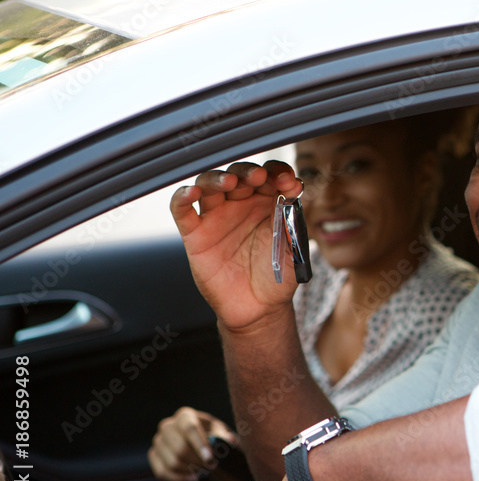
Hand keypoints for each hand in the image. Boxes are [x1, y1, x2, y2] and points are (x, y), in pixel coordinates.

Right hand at [148, 406, 239, 480]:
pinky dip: (178, 479)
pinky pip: (162, 472)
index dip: (200, 445)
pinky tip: (192, 478)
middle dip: (197, 462)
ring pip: (172, 462)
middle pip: (180, 448)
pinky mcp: (153, 455)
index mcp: (185, 415)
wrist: (199, 441)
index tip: (211, 459)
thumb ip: (224, 437)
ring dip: (190, 471)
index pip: (190, 428)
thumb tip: (229, 441)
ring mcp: (158, 440)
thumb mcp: (220, 432)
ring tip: (203, 472)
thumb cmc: (212, 434)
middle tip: (211, 468)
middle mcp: (167, 425)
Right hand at [170, 161, 303, 331]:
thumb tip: (295, 189)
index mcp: (266, 203)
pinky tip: (191, 192)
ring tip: (231, 181)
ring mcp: (216, 217)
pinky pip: (182, 211)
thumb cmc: (277, 275)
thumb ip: (292, 218)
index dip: (277, 172)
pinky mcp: (195, 234)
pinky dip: (182, 197)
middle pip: (239, 175)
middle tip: (260, 177)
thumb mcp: (292, 247)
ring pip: (209, 185)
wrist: (259, 308)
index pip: (269, 176)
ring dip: (218, 178)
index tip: (288, 181)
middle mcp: (240, 204)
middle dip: (249, 172)